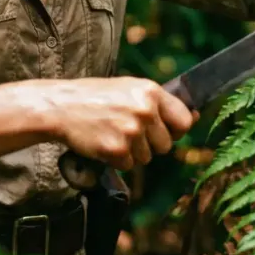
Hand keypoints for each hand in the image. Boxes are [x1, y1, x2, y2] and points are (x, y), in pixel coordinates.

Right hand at [43, 76, 197, 171]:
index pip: (184, 121)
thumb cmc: (96, 97)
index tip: (164, 131)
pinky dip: (116, 160)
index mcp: (151, 91)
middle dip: (149, 144)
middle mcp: (145, 111)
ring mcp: (131, 131)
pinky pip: (128, 165)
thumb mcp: (129, 88)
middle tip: (126, 130)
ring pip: (147, 158)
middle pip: (166, 145)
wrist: (61, 106)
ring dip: (131, 152)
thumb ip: (157, 103)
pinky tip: (103, 142)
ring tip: (111, 133)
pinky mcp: (117, 150)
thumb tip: (194, 118)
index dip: (175, 130)